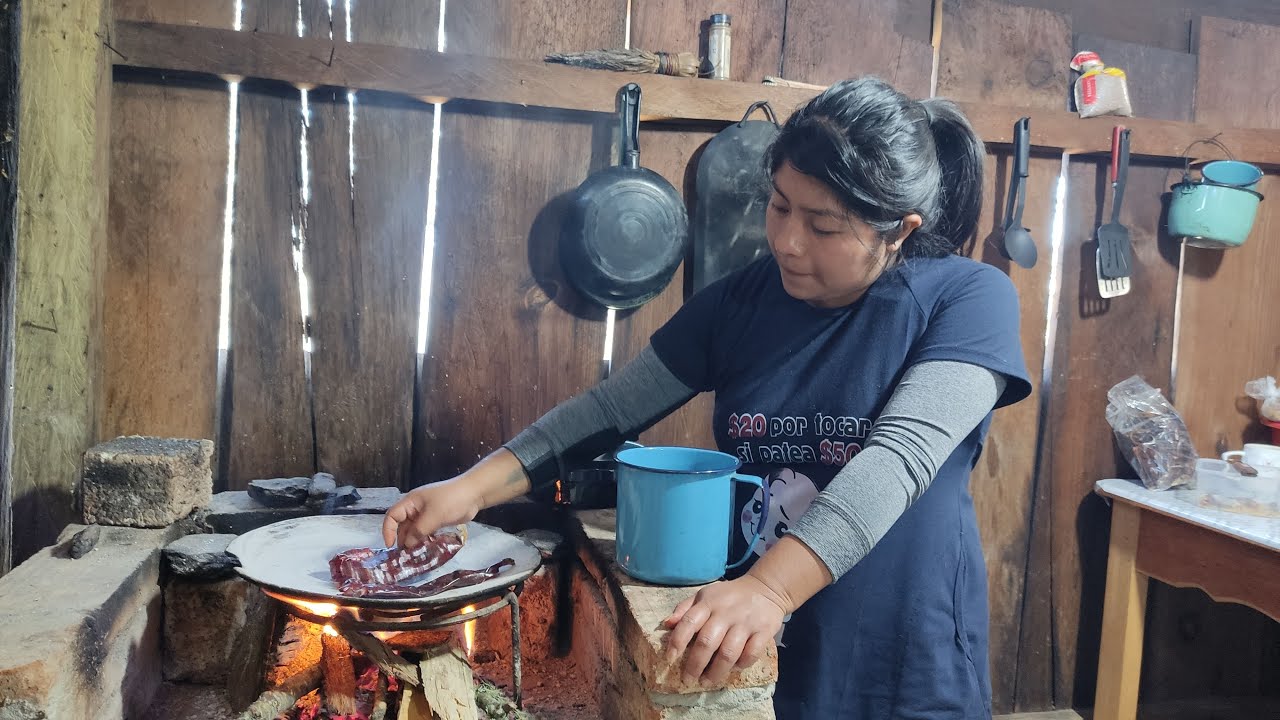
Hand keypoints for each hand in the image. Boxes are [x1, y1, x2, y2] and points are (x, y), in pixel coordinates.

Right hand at [381, 477, 480, 548]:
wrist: (474, 494)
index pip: (392, 515)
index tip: (391, 546)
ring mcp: (426, 514)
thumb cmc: (452, 500)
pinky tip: (424, 550)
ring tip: (413, 557)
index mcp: (411, 502)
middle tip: (404, 557)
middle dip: (401, 539)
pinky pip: (424, 532)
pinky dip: (423, 540)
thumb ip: (419, 531)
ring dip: (412, 542)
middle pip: (402, 525)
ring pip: (413, 530)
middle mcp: (415, 508)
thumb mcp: (434, 515)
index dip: (388, 530)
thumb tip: (407, 545)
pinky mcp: (435, 520)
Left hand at [662, 575, 786, 685]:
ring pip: (728, 652)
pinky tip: (734, 668)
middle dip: (695, 664)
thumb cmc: (729, 596)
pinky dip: (741, 664)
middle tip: (688, 679)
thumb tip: (666, 624)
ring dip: (715, 671)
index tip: (670, 659)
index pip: (689, 622)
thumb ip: (685, 608)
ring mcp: (745, 623)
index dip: (677, 642)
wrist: (766, 588)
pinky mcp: (763, 631)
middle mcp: (726, 613)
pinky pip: (751, 654)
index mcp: (709, 603)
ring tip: (707, 681)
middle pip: (707, 642)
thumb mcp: (705, 595)